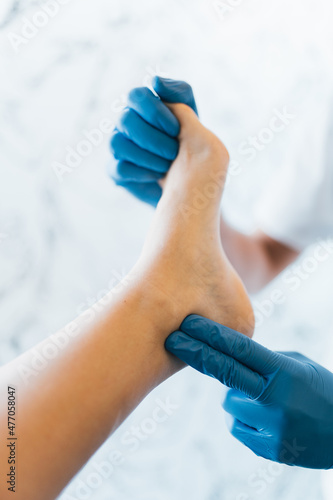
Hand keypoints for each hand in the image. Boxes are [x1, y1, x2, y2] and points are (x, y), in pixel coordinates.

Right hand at [109, 77, 197, 205]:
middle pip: (125, 120)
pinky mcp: (116, 171)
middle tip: (174, 151)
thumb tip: (155, 80)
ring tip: (168, 165)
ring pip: (117, 144)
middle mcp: (124, 123)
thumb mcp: (192, 116)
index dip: (155, 112)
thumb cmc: (190, 142)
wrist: (190, 179)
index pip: (136, 96)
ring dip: (148, 156)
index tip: (176, 130)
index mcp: (141, 106)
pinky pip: (120, 167)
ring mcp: (118, 146)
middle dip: (153, 138)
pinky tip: (158, 175)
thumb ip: (179, 93)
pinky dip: (142, 172)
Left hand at [165, 315, 332, 468]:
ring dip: (235, 394)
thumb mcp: (298, 366)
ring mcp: (271, 427)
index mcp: (285, 373)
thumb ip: (264, 362)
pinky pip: (237, 425)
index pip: (240, 349)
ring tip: (261, 396)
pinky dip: (244, 416)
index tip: (189, 323)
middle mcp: (276, 399)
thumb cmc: (320, 389)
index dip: (211, 334)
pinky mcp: (268, 449)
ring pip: (228, 402)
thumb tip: (228, 357)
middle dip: (195, 352)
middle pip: (224, 371)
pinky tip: (265, 415)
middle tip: (172, 338)